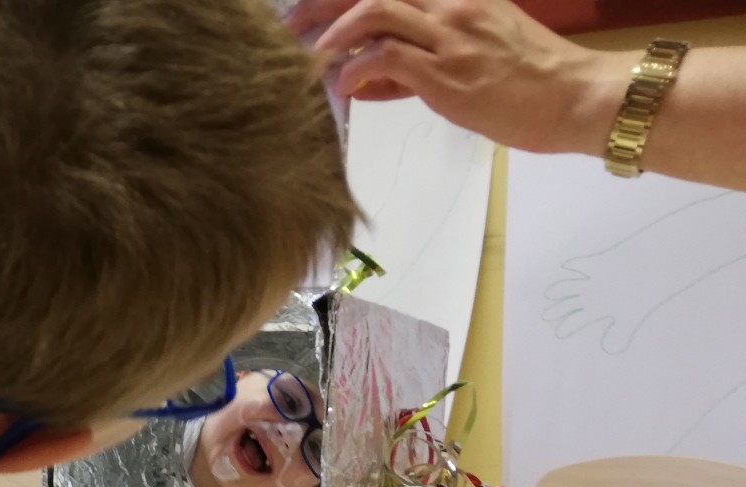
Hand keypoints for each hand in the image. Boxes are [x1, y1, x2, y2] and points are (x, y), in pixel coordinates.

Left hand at [286, 0, 631, 155]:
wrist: (578, 97)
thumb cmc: (532, 84)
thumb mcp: (478, 56)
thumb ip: (422, 60)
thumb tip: (374, 75)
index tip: (312, 13)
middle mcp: (451, 6)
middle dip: (323, 6)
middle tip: (289, 28)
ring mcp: (449, 36)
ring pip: (375, 12)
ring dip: (334, 34)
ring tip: (311, 58)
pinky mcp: (446, 73)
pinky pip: (386, 58)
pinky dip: (356, 69)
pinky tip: (344, 87)